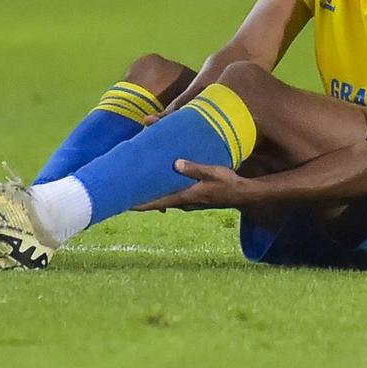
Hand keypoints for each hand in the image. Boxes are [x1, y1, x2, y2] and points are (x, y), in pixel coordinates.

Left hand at [137, 160, 266, 212]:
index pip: (159, 202)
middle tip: (124, 192)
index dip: (141, 204)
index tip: (125, 204)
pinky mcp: (192, 198)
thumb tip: (175, 163)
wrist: (242, 194)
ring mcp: (188, 202)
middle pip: (158, 202)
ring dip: (152, 193)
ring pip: (165, 199)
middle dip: (142, 197)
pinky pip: (173, 195)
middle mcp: (184, 202)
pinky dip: (163, 190)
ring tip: (137, 185)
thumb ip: (194, 168)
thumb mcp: (213, 172)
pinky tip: (159, 181)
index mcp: (186, 197)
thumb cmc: (228, 183)